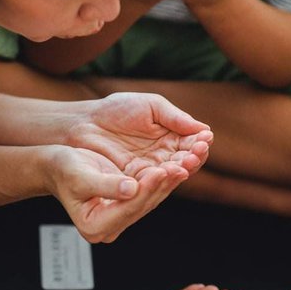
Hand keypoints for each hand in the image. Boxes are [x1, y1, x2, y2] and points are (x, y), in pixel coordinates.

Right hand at [45, 146, 188, 242]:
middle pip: (144, 205)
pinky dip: (165, 177)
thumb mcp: (80, 176)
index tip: (161, 170)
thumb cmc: (62, 170)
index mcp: (95, 225)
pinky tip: (179, 163)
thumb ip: (105, 185)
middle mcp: (110, 226)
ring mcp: (121, 216)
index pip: (128, 208)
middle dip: (165, 184)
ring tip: (186, 162)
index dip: (146, 189)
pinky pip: (151, 191)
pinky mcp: (130, 203)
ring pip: (152, 199)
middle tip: (183, 164)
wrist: (57, 166)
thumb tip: (131, 189)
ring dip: (170, 180)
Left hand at [68, 92, 212, 176]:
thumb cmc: (117, 109)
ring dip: (181, 169)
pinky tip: (168, 172)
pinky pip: (152, 183)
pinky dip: (162, 179)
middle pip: (186, 161)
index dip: (200, 142)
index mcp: (171, 137)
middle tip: (196, 153)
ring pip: (172, 174)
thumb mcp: (150, 106)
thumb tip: (204, 129)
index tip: (205, 139)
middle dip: (193, 158)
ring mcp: (150, 170)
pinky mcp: (134, 181)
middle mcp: (164, 156)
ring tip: (185, 163)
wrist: (85, 123)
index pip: (192, 143)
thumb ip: (174, 117)